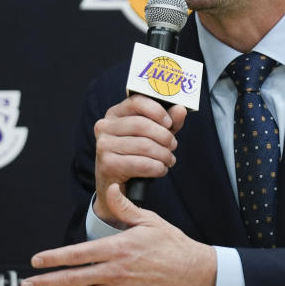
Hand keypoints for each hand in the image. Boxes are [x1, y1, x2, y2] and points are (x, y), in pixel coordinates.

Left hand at [21, 183, 216, 285]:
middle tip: (25, 285)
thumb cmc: (172, 245)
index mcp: (117, 248)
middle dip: (44, 282)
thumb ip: (124, 207)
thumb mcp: (149, 220)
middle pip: (71, 279)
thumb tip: (110, 190)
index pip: (77, 253)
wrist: (194, 274)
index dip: (53, 258)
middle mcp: (114, 272)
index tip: (36, 260)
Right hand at [93, 94, 186, 225]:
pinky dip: (156, 168)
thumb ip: (168, 122)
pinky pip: (140, 164)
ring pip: (143, 145)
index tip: (169, 123)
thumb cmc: (135, 154)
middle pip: (141, 124)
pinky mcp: (107, 164)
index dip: (156, 111)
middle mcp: (104, 126)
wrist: (115, 184)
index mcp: (114, 113)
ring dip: (163, 154)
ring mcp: (103, 145)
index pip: (136, 101)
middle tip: (173, 146)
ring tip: (169, 160)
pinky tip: (160, 169)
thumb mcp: (153, 135)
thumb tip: (180, 109)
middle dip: (163, 136)